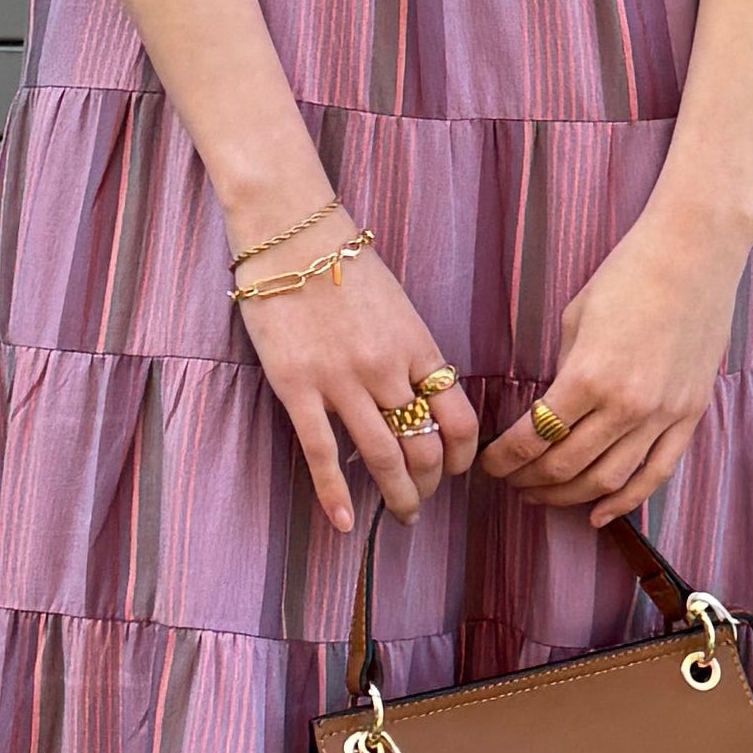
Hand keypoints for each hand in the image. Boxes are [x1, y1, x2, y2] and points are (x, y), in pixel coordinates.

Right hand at [233, 237, 481, 537]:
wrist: (289, 231)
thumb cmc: (342, 261)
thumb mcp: (396, 306)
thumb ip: (410, 354)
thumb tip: (419, 401)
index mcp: (418, 345)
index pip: (459, 418)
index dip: (463, 455)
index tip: (455, 470)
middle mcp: (387, 368)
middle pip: (424, 446)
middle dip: (429, 484)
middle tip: (422, 502)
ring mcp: (342, 380)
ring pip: (383, 457)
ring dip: (397, 496)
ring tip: (401, 516)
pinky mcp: (297, 386)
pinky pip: (322, 452)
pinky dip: (336, 494)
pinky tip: (344, 521)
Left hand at [481, 197, 752, 529]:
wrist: (695, 252)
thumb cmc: (629, 274)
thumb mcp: (576, 319)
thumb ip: (564, 373)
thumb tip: (547, 413)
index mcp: (589, 377)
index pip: (534, 438)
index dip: (504, 459)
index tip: (489, 464)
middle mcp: (626, 405)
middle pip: (566, 466)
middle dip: (529, 480)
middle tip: (510, 482)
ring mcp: (663, 414)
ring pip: (608, 480)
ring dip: (569, 496)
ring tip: (544, 496)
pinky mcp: (690, 415)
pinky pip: (656, 473)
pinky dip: (626, 500)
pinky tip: (600, 514)